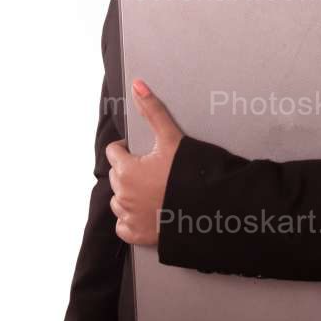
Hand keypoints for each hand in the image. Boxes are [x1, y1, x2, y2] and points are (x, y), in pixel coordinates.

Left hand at [106, 79, 184, 245]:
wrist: (205, 208)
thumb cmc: (187, 172)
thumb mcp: (170, 137)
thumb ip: (152, 110)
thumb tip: (137, 85)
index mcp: (126, 170)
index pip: (114, 152)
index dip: (127, 148)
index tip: (143, 151)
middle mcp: (122, 195)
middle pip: (116, 175)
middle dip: (129, 170)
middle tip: (151, 169)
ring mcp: (129, 217)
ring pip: (118, 200)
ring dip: (129, 194)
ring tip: (150, 188)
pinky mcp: (137, 234)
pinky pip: (123, 226)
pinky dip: (131, 219)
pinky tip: (146, 210)